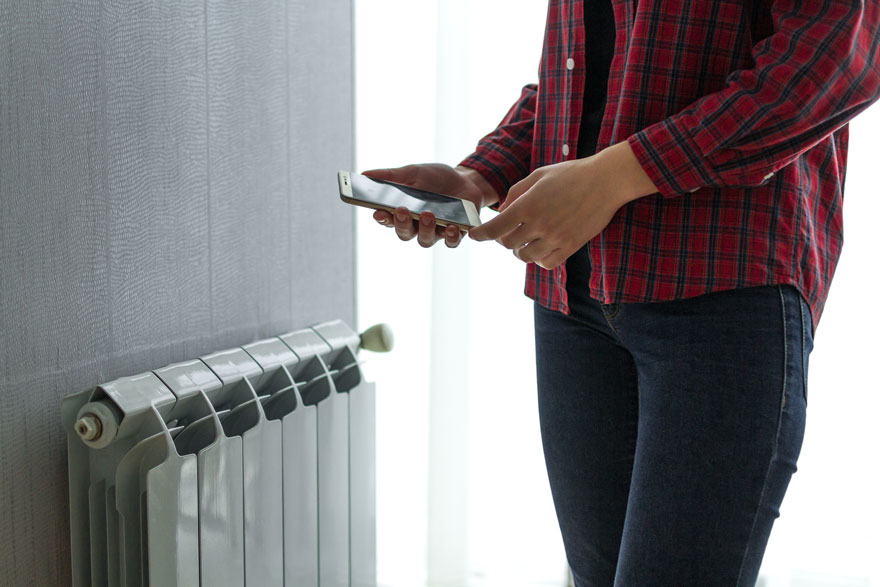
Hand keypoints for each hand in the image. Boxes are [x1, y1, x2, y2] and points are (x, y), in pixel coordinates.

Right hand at [363, 164, 497, 247]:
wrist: (465, 179)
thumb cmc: (435, 177)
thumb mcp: (413, 172)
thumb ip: (391, 176)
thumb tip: (365, 173)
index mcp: (403, 211)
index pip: (387, 219)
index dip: (382, 218)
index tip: (379, 212)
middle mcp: (416, 225)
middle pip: (404, 233)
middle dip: (401, 223)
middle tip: (402, 210)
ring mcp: (435, 231)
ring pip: (425, 240)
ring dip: (425, 229)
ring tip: (427, 214)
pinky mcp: (454, 234)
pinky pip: (450, 242)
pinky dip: (450, 237)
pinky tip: (451, 227)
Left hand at [468, 141, 656, 268]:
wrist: (607, 181)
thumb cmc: (571, 174)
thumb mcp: (538, 175)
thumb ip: (516, 193)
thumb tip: (502, 211)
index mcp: (527, 205)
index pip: (495, 228)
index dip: (480, 234)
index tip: (474, 235)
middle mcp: (539, 224)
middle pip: (508, 244)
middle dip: (504, 238)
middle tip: (512, 230)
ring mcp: (555, 238)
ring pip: (525, 256)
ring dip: (521, 249)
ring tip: (529, 238)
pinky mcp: (570, 246)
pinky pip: (546, 263)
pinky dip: (539, 258)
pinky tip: (543, 247)